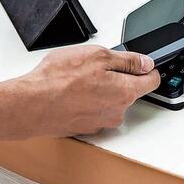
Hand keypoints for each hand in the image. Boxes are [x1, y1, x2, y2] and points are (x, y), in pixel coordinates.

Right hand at [16, 46, 160, 135]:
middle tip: (95, 67)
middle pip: (129, 91)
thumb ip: (127, 60)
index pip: (153, 81)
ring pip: (109, 101)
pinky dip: (85, 101)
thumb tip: (145, 63)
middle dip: (117, 78)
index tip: (140, 63)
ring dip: (99, 90)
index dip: (147, 68)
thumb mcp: (97, 56)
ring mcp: (100, 123)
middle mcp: (116, 112)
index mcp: (125, 92)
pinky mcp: (84, 128)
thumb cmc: (59, 80)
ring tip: (77, 80)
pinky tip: (70, 92)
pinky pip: (93, 111)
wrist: (31, 105)